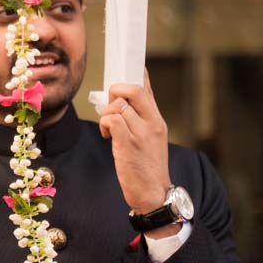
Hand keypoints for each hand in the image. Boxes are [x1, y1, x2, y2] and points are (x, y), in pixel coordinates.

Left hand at [99, 68, 175, 237]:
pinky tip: (107, 136)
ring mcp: (142, 133)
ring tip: (108, 129)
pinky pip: (112, 120)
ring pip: (119, 105)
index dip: (133, 74)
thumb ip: (139, 118)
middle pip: (133, 89)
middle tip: (110, 108)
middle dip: (115, 92)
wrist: (154, 193)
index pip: (146, 86)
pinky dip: (105, 123)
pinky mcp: (129, 144)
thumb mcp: (149, 138)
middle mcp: (153, 122)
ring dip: (106, 113)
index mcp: (157, 118)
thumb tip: (123, 100)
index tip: (123, 69)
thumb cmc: (146, 166)